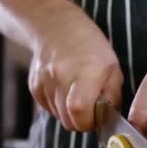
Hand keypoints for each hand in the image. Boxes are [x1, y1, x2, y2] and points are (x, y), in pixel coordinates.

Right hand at [28, 6, 122, 130]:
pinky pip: (48, 108)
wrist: (55, 25)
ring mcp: (44, 82)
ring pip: (58, 116)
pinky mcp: (34, 86)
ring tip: (76, 93)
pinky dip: (57, 106)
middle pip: (69, 121)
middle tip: (89, 107)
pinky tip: (64, 89)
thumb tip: (109, 118)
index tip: (97, 116)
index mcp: (85, 73)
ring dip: (69, 113)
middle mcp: (61, 78)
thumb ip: (112, 95)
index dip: (90, 121)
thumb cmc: (89, 46)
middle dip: (81, 121)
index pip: (80, 112)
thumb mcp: (112, 66)